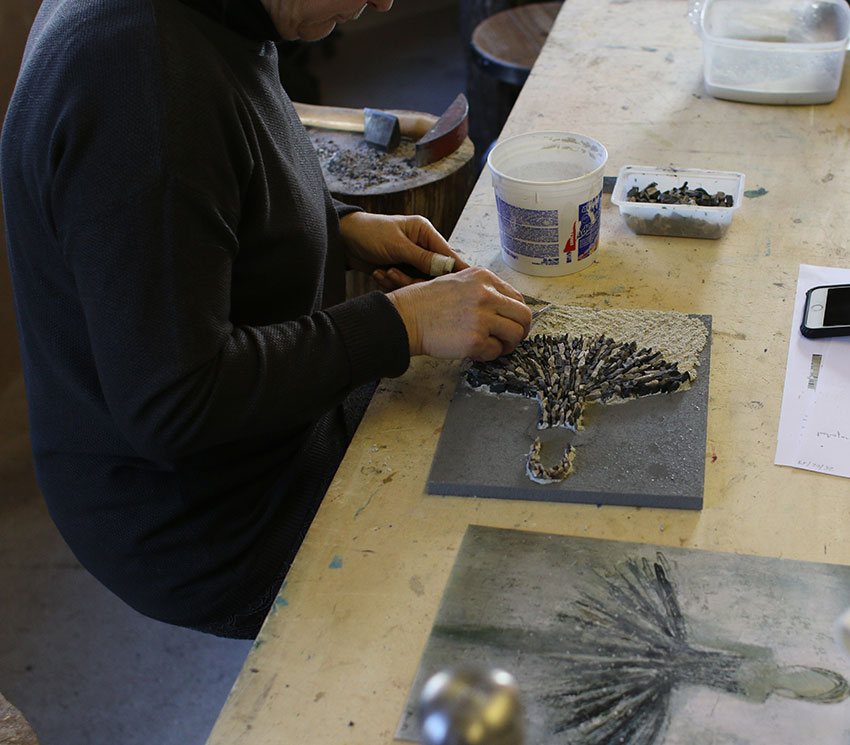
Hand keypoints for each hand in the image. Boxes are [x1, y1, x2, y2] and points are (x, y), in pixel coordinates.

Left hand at [339, 212, 467, 286]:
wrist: (344, 240)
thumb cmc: (370, 233)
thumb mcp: (397, 245)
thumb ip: (423, 258)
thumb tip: (447, 268)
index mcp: (425, 233)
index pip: (448, 254)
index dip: (456, 270)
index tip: (462, 285)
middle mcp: (422, 247)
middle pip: (433, 274)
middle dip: (414, 278)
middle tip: (394, 273)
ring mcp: (411, 261)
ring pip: (417, 282)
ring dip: (399, 281)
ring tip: (384, 272)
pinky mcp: (400, 272)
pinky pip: (404, 286)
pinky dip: (391, 283)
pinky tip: (378, 273)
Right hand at [387, 266, 531, 360]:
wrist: (405, 318)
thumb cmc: (426, 303)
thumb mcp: (457, 281)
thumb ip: (482, 290)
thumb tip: (503, 308)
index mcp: (484, 278)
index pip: (517, 297)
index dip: (516, 314)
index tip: (510, 323)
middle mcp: (486, 295)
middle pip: (523, 316)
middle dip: (519, 331)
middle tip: (509, 340)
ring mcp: (481, 318)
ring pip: (515, 335)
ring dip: (507, 345)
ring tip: (492, 347)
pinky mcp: (474, 340)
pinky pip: (495, 351)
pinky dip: (488, 355)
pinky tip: (474, 351)